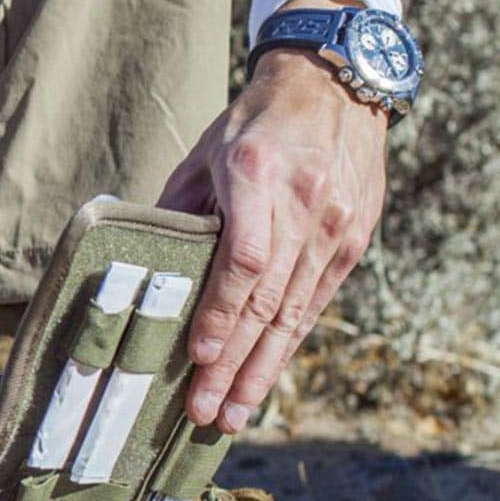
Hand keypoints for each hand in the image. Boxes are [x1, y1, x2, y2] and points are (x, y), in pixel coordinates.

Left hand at [159, 41, 389, 433]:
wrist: (337, 86)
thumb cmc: (255, 122)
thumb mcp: (206, 152)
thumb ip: (180, 210)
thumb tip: (146, 268)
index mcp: (258, 175)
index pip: (243, 260)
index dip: (222, 314)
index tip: (199, 357)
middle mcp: (304, 206)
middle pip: (269, 300)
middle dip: (236, 364)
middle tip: (207, 413)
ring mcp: (335, 227)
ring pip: (295, 312)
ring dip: (263, 370)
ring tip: (234, 415)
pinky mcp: (353, 241)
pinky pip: (316, 304)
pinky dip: (288, 345)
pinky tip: (267, 379)